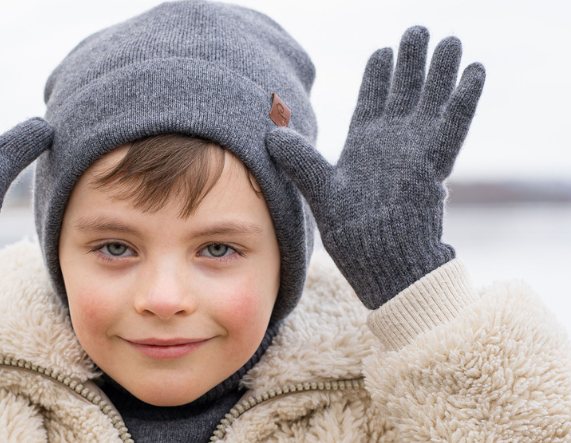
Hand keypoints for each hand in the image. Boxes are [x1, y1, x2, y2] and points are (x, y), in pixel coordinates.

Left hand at [266, 26, 484, 308]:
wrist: (382, 267)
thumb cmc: (352, 236)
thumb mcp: (321, 192)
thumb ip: (301, 160)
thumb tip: (270, 134)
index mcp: (365, 147)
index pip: (373, 101)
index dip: (378, 76)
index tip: (382, 51)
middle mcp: (393, 145)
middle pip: (406, 93)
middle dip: (412, 62)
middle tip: (418, 30)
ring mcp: (416, 152)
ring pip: (432, 101)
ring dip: (441, 71)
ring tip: (450, 41)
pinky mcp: (436, 164)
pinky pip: (453, 125)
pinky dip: (463, 98)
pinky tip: (474, 71)